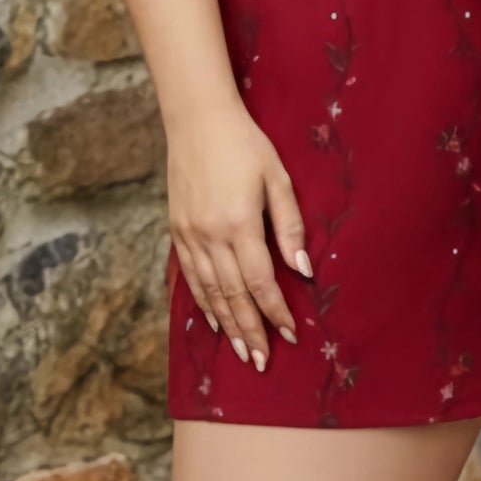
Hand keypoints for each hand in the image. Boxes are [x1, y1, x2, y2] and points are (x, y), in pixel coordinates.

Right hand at [165, 96, 309, 371]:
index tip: (290, 334)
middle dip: (250, 331)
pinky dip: (204, 302)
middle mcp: (210, 236)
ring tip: (242, 351)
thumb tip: (303, 269)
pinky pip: (191, 276)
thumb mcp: (277, 179)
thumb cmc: (245, 145)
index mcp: (239, 224)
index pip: (260, 282)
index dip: (275, 311)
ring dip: (227, 325)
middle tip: (263, 360)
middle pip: (233, 296)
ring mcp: (189, 235)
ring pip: (210, 292)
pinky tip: (214, 319)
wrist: (197, 120)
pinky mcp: (177, 230)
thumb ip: (290, 226)